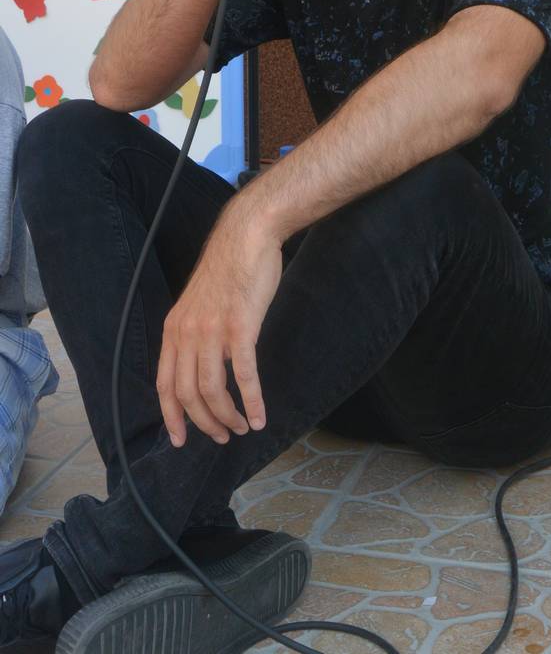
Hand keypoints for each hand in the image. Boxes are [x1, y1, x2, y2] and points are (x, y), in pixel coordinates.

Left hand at [156, 209, 282, 446]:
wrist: (247, 237)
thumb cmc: (229, 268)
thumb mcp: (198, 302)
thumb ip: (196, 332)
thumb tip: (203, 362)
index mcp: (175, 329)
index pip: (165, 384)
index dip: (171, 416)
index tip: (180, 439)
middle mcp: (188, 333)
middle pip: (188, 394)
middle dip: (205, 423)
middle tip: (222, 436)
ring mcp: (213, 332)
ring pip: (213, 390)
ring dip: (228, 417)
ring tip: (242, 427)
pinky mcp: (241, 329)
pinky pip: (243, 376)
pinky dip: (252, 401)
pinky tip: (260, 416)